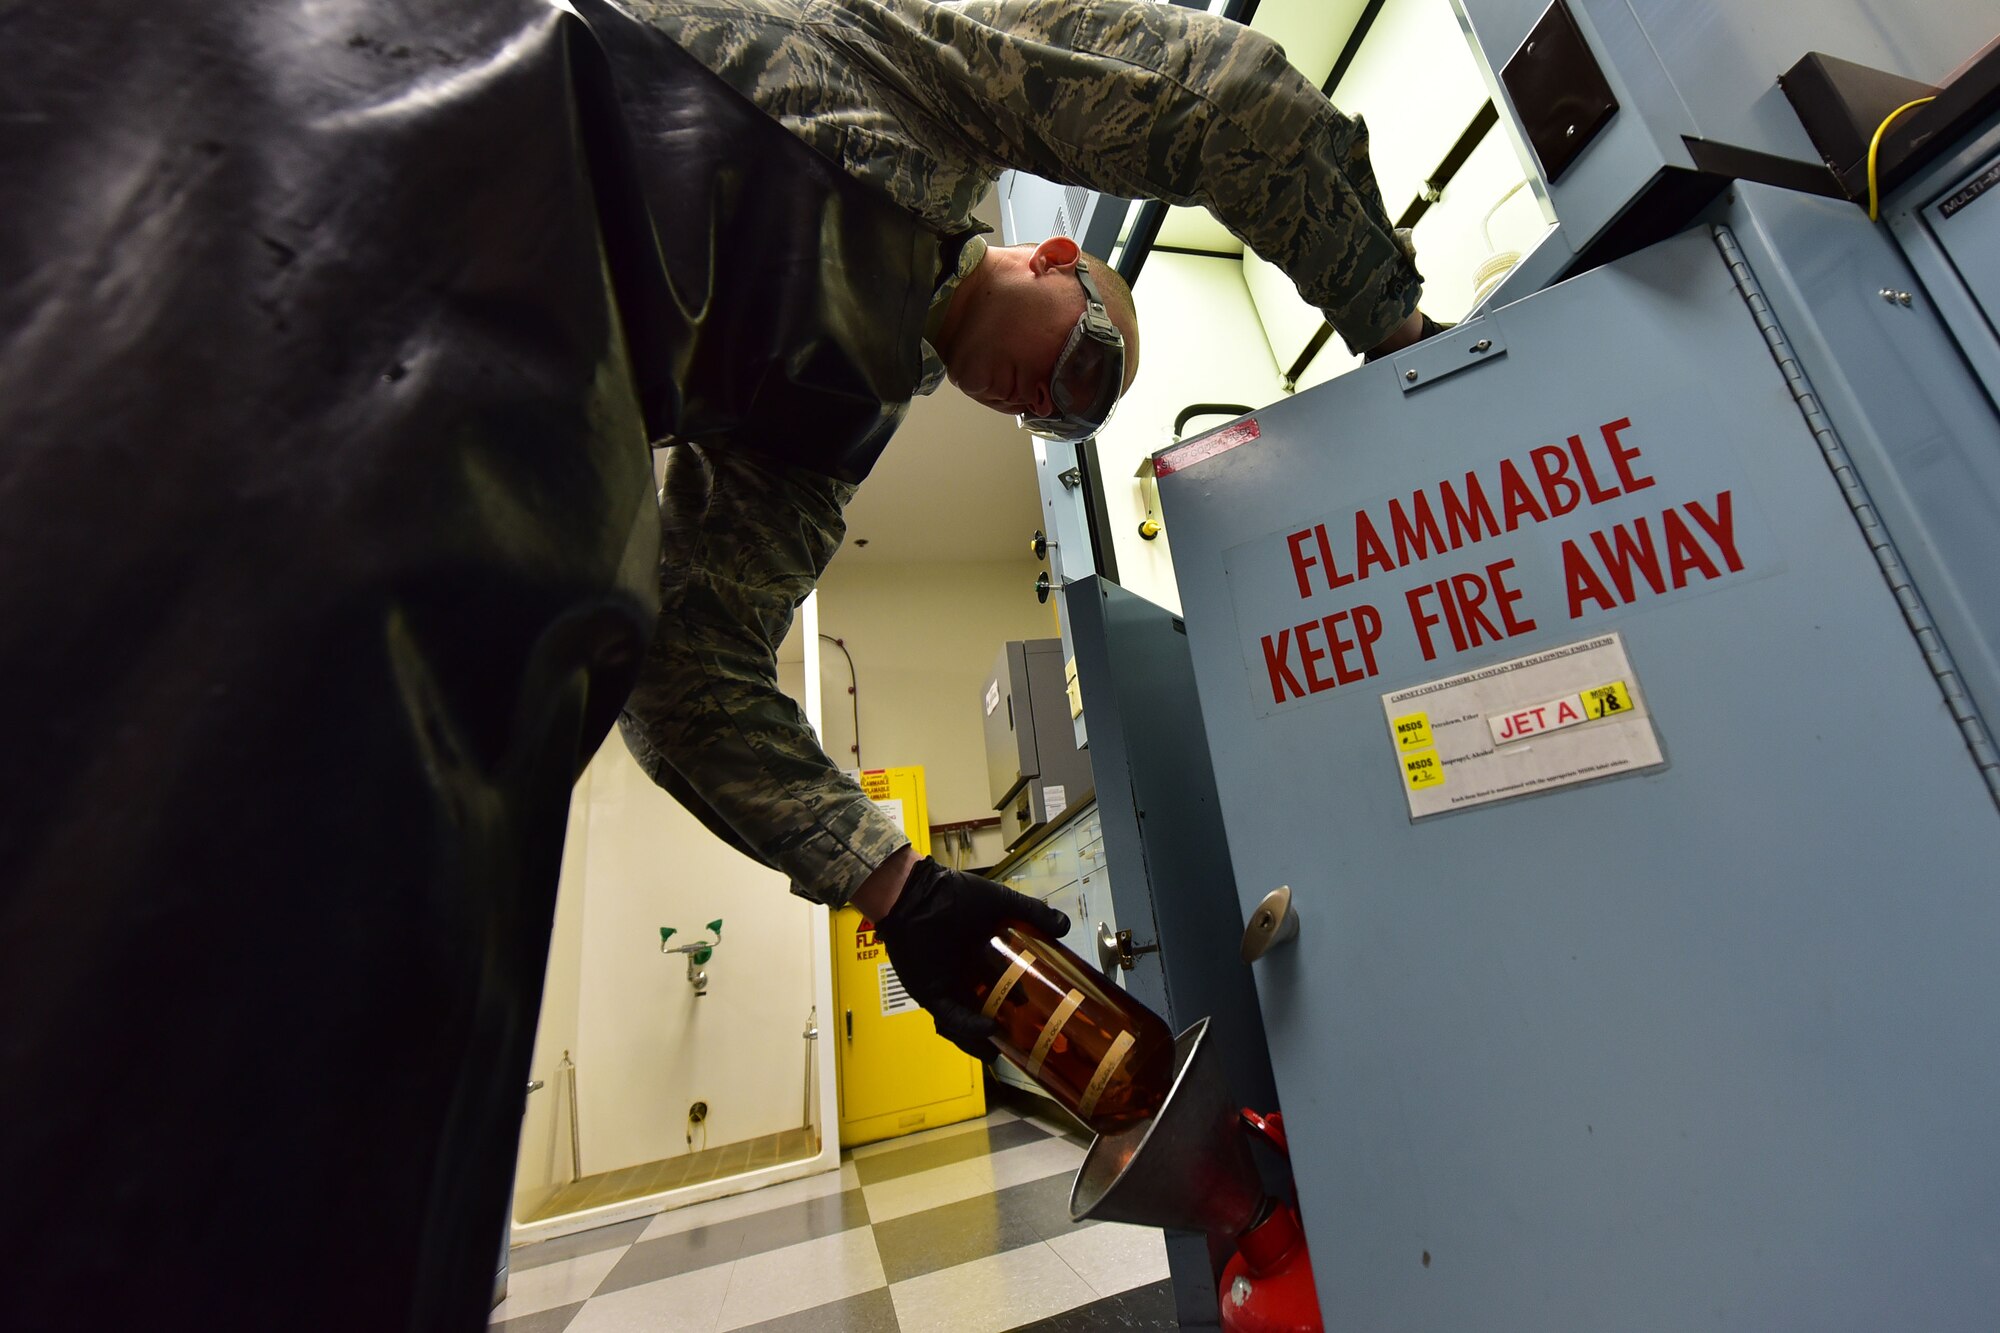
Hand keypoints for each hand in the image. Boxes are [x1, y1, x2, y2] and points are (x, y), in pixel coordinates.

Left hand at [872, 858, 1069, 1058]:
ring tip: (1006, 1049)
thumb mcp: (1000, 902)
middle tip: (1026, 1036)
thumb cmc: (955, 895)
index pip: (1001, 985)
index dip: (1019, 1000)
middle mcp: (962, 975)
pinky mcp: (929, 993)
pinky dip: (968, 1026)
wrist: (916, 893)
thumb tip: (1065, 926)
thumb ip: (1032, 912)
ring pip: (964, 1021)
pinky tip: (990, 1029)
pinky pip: (949, 1016)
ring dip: (982, 1039)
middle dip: (1002, 1027)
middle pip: (984, 1008)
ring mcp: (945, 986)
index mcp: (978, 956)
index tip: (1041, 1009)